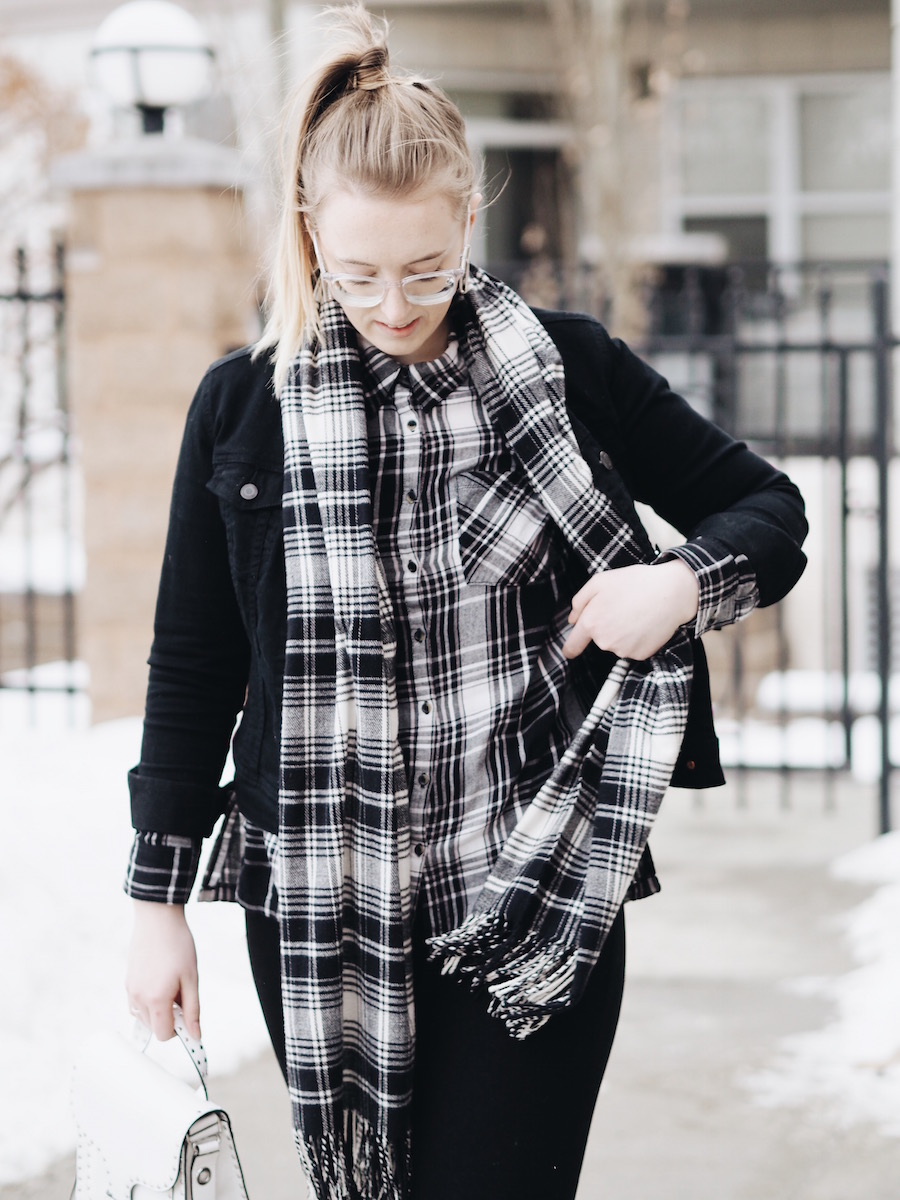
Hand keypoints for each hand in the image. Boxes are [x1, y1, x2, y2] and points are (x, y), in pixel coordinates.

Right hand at [125, 901, 200, 1040]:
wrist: (157, 918)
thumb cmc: (178, 945)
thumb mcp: (192, 978)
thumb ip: (193, 1010)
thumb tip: (195, 1036)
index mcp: (156, 1000)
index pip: (163, 1035)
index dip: (178, 1029)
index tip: (187, 1013)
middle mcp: (138, 999)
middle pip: (153, 1028)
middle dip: (169, 1018)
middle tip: (181, 993)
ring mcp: (130, 990)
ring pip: (144, 1018)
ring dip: (158, 1010)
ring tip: (170, 984)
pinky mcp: (127, 982)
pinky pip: (137, 1004)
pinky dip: (149, 1002)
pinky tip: (160, 980)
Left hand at [563, 559, 698, 661]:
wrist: (671, 593)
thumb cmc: (635, 583)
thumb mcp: (600, 581)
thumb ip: (580, 601)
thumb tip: (573, 620)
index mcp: (591, 622)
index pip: (573, 645)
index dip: (570, 649)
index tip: (569, 652)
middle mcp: (604, 641)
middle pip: (599, 639)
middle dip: (606, 626)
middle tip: (622, 608)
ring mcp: (623, 650)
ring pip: (616, 644)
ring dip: (622, 633)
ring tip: (636, 613)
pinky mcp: (640, 654)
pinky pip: (632, 648)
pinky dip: (637, 639)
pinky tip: (645, 623)